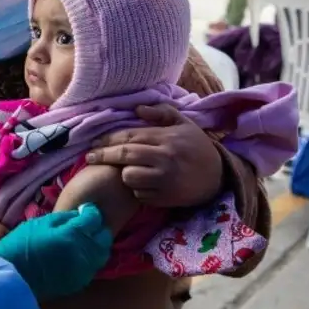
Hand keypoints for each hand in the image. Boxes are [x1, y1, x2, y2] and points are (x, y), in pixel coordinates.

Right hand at [0, 204, 111, 300]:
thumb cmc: (23, 245)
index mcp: (73, 235)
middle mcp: (84, 253)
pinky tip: (78, 255)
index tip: (83, 211)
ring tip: (83, 240)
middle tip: (85, 225)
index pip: (94, 218)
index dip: (90, 212)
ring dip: (96, 244)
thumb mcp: (41, 222)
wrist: (14, 278)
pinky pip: (93, 267)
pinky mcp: (80, 283)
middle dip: (97, 228)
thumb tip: (80, 214)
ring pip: (102, 253)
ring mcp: (84, 270)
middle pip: (104, 237)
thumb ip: (65, 217)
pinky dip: (90, 258)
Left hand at [86, 104, 222, 207]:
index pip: (130, 136)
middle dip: (103, 155)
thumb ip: (161, 113)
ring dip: (124, 173)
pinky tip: (143, 183)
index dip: (109, 139)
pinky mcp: (165, 198)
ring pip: (129, 176)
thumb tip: (136, 110)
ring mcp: (164, 180)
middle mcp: (163, 158)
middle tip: (89, 156)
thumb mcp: (184, 123)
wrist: (219, 177)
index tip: (95, 142)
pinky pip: (139, 194)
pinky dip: (137, 189)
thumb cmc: (197, 147)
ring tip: (127, 170)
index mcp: (166, 138)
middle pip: (124, 155)